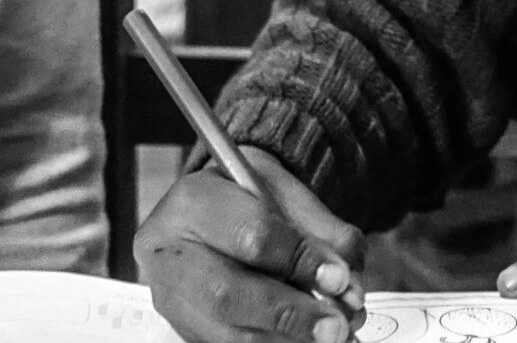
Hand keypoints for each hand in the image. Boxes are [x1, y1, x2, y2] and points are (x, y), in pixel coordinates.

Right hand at [134, 146, 368, 342]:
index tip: (339, 277)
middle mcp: (169, 254)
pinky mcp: (185, 328)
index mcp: (192, 202)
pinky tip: (306, 341)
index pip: (249, 235)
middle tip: (335, 325)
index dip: (299, 260)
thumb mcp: (283, 189)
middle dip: (290, 314)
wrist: (214, 207)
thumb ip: (318, 228)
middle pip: (228, 294)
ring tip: (331, 337)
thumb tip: (346, 278)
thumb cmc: (246, 195)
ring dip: (288, 339)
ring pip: (228, 333)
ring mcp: (172, 297)